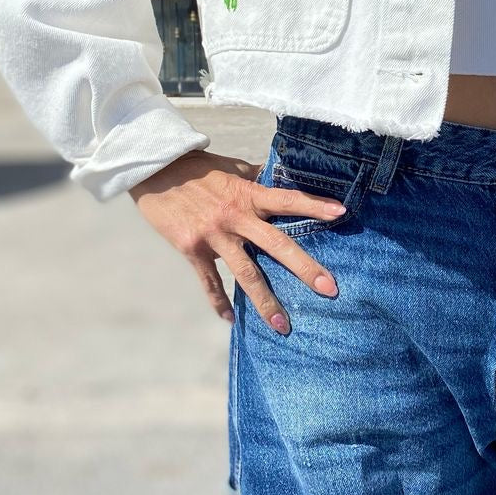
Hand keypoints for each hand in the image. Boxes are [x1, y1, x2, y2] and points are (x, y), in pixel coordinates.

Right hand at [128, 150, 346, 332]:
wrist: (154, 170)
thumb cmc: (197, 168)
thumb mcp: (231, 169)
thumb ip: (256, 179)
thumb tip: (278, 176)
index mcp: (248, 194)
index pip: (288, 199)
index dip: (315, 205)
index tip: (341, 213)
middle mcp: (235, 216)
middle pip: (276, 244)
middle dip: (305, 268)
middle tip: (330, 289)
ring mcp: (214, 235)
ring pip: (246, 273)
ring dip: (265, 301)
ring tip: (283, 326)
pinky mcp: (192, 249)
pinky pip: (209, 282)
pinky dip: (219, 302)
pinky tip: (230, 319)